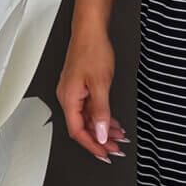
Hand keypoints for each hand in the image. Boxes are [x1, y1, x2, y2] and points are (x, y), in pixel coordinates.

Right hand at [56, 22, 128, 162]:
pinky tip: (112, 121)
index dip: (91, 145)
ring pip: (87, 118)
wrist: (90, 31)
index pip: (77, 131)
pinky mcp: (80, 87)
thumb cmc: (92, 51)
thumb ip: (100, 111)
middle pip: (83, 126)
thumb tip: (99, 133)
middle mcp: (68, 97)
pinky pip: (89, 108)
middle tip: (115, 148)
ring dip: (102, 128)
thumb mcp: (100, 84)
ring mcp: (74, 92)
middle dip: (99, 139)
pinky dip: (101, 116)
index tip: (104, 154)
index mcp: (68, 98)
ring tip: (117, 136)